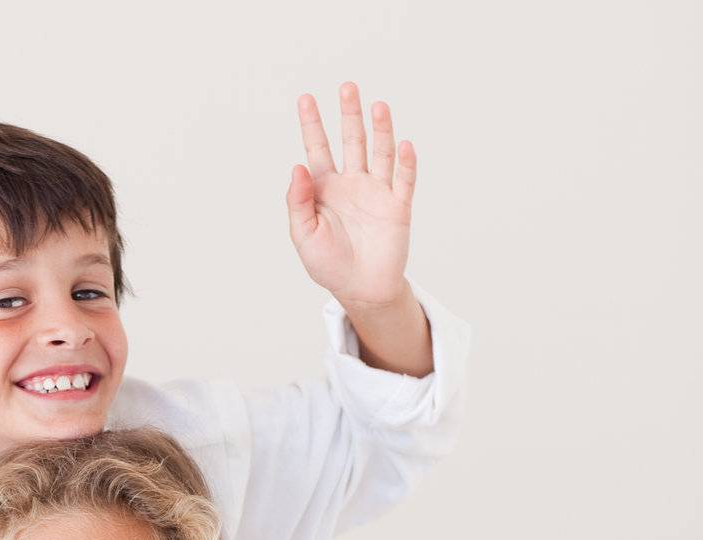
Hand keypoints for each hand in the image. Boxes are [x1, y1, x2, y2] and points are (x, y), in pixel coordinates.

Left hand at [287, 83, 415, 310]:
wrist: (360, 289)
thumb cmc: (328, 265)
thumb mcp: (304, 235)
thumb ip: (298, 202)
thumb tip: (297, 166)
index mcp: (326, 189)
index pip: (317, 149)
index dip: (312, 124)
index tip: (305, 98)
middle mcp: (352, 184)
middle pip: (351, 141)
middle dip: (349, 115)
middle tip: (347, 87)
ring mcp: (376, 192)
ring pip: (379, 152)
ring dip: (380, 129)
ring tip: (377, 106)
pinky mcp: (398, 206)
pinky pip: (404, 180)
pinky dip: (405, 162)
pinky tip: (403, 145)